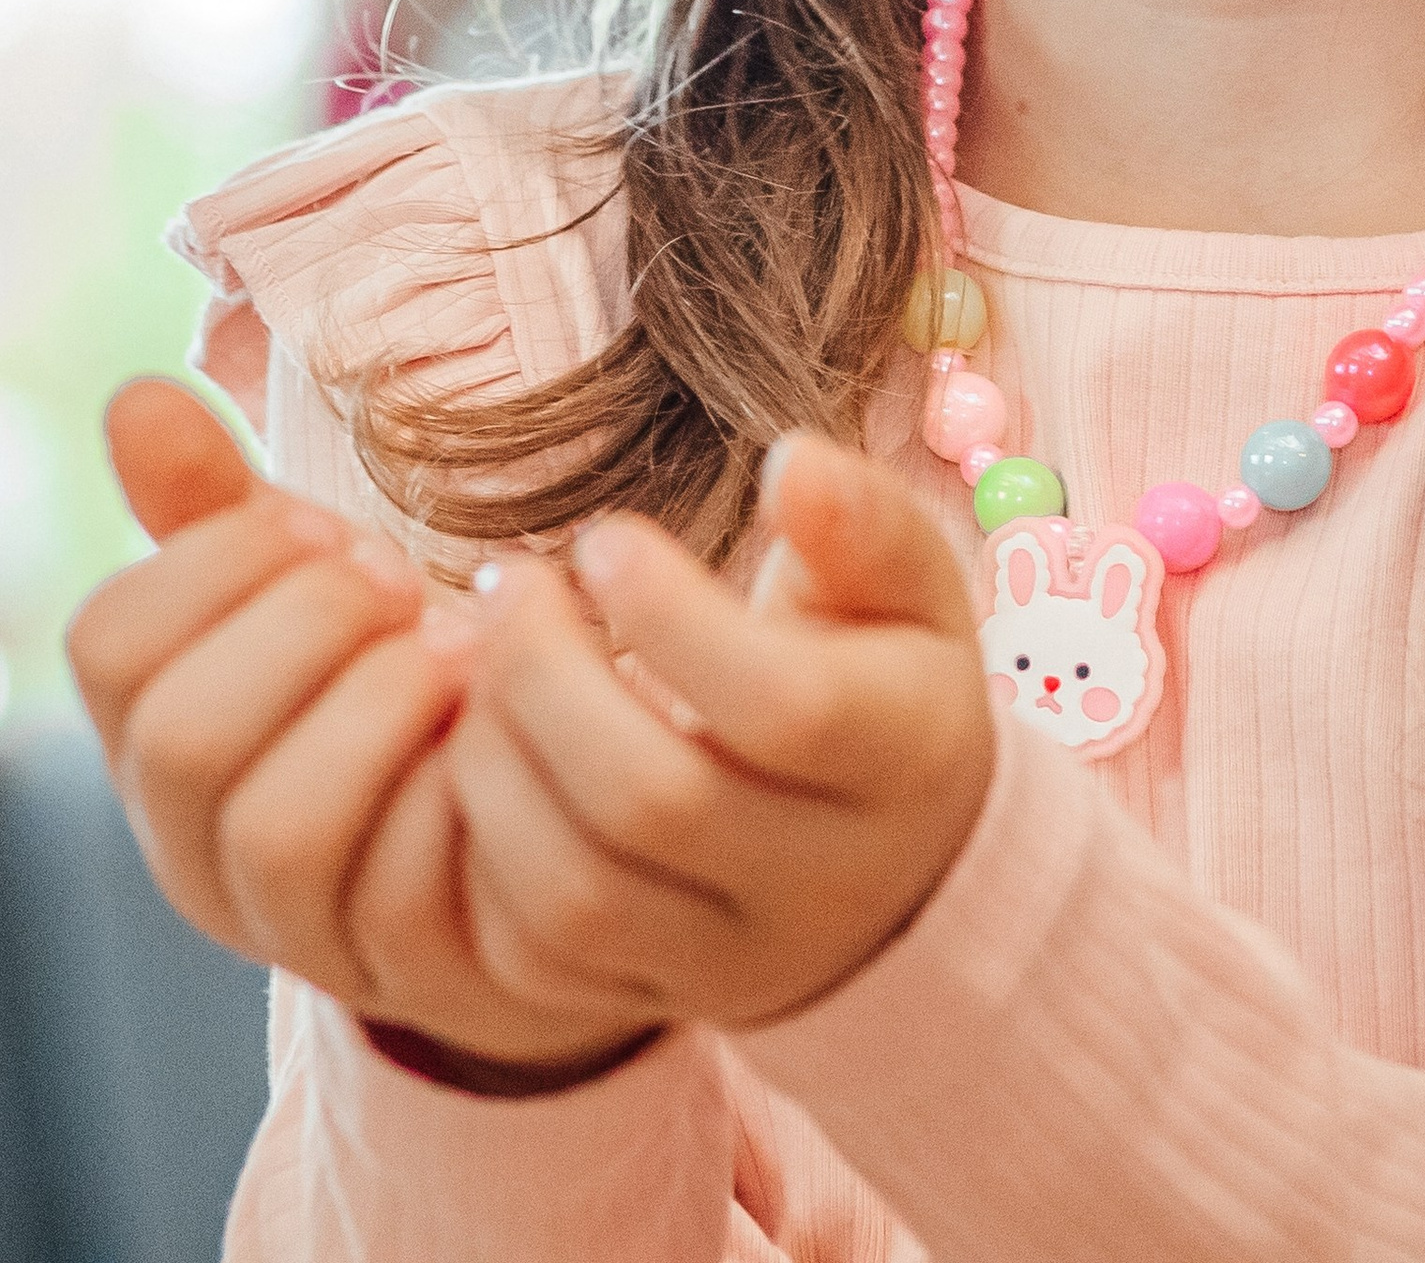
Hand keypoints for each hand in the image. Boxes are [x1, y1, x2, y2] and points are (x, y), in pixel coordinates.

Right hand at [69, 380, 647, 1082]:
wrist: (530, 813)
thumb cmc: (392, 678)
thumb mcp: (309, 583)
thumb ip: (219, 508)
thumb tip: (134, 398)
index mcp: (157, 731)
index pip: (112, 641)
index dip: (220, 559)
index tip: (327, 524)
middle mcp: (194, 842)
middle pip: (185, 735)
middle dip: (309, 626)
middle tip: (406, 582)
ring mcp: (288, 921)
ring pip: (278, 826)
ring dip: (381, 704)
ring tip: (458, 645)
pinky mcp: (397, 961)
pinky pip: (401, 884)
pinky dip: (457, 775)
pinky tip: (500, 709)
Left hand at [441, 434, 994, 1034]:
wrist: (894, 865)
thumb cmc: (883, 678)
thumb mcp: (908, 588)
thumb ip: (862, 519)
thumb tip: (790, 462)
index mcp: (908, 759)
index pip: (788, 707)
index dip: (675, 616)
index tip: (604, 536)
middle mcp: (826, 881)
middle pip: (658, 804)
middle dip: (549, 678)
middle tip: (509, 582)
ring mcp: (732, 961)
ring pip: (578, 896)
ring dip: (495, 762)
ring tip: (479, 661)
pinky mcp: (649, 999)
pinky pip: (533, 956)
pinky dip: (479, 849)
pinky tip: (483, 750)